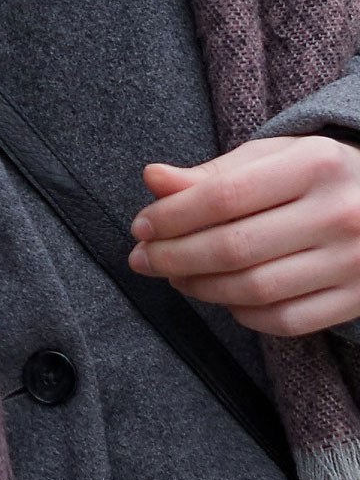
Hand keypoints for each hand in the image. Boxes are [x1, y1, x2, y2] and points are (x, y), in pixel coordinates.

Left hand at [129, 135, 359, 336]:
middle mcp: (341, 213)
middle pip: (233, 248)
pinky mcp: (359, 298)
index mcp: (316, 165)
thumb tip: (153, 178)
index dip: (171, 217)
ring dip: (200, 288)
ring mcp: (355, 261)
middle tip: (143, 259)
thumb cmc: (315, 177)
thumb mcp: (270, 158)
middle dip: (173, 257)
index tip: (141, 228)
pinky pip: (285, 321)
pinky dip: (242, 314)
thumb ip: (211, 174)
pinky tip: (223, 296)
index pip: (223, 197)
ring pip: (254, 289)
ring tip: (176, 276)